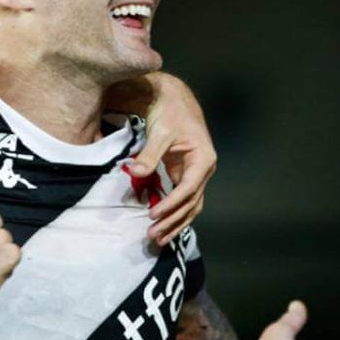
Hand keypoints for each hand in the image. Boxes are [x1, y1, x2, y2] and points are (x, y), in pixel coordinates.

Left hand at [127, 72, 216, 245]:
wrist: (173, 100)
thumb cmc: (169, 113)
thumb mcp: (160, 132)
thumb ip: (149, 154)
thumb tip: (135, 171)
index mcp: (203, 159)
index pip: (187, 189)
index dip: (170, 204)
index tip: (153, 215)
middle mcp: (204, 170)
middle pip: (191, 203)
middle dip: (172, 221)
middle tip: (153, 235)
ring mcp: (197, 174)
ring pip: (190, 205)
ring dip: (175, 222)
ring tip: (158, 239)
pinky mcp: (186, 175)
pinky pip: (183, 200)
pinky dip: (174, 213)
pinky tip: (163, 227)